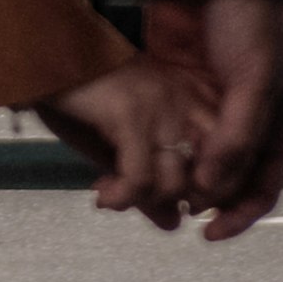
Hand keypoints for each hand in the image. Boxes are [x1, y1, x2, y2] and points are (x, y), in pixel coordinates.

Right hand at [34, 56, 205, 228]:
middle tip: (136, 199)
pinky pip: (140, 178)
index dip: (205, 196)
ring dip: (141, 202)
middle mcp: (192, 104)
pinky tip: (103, 196)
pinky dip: (122, 198)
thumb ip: (155, 182)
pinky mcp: (133, 115)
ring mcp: (165, 108)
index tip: (168, 203)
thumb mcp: (127, 145)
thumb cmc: (90, 100)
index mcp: (201, 104)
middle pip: (209, 179)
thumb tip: (174, 223)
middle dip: (174, 203)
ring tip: (114, 196)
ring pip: (175, 184)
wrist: (53, 58)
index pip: (229, 166)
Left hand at [143, 0, 282, 241]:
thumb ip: (236, 135)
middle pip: (222, 180)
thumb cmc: (253, 17)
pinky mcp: (173, 88)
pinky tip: (122, 158)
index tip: (208, 233)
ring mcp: (206, 105)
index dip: (240, 215)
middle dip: (196, 201)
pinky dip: (145, 149)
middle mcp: (242, 120)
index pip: (265, 186)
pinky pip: (160, 130)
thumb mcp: (255, 78)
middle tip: (163, 211)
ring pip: (186, 159)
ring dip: (165, 179)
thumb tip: (209, 191)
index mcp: (277, 121)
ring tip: (135, 193)